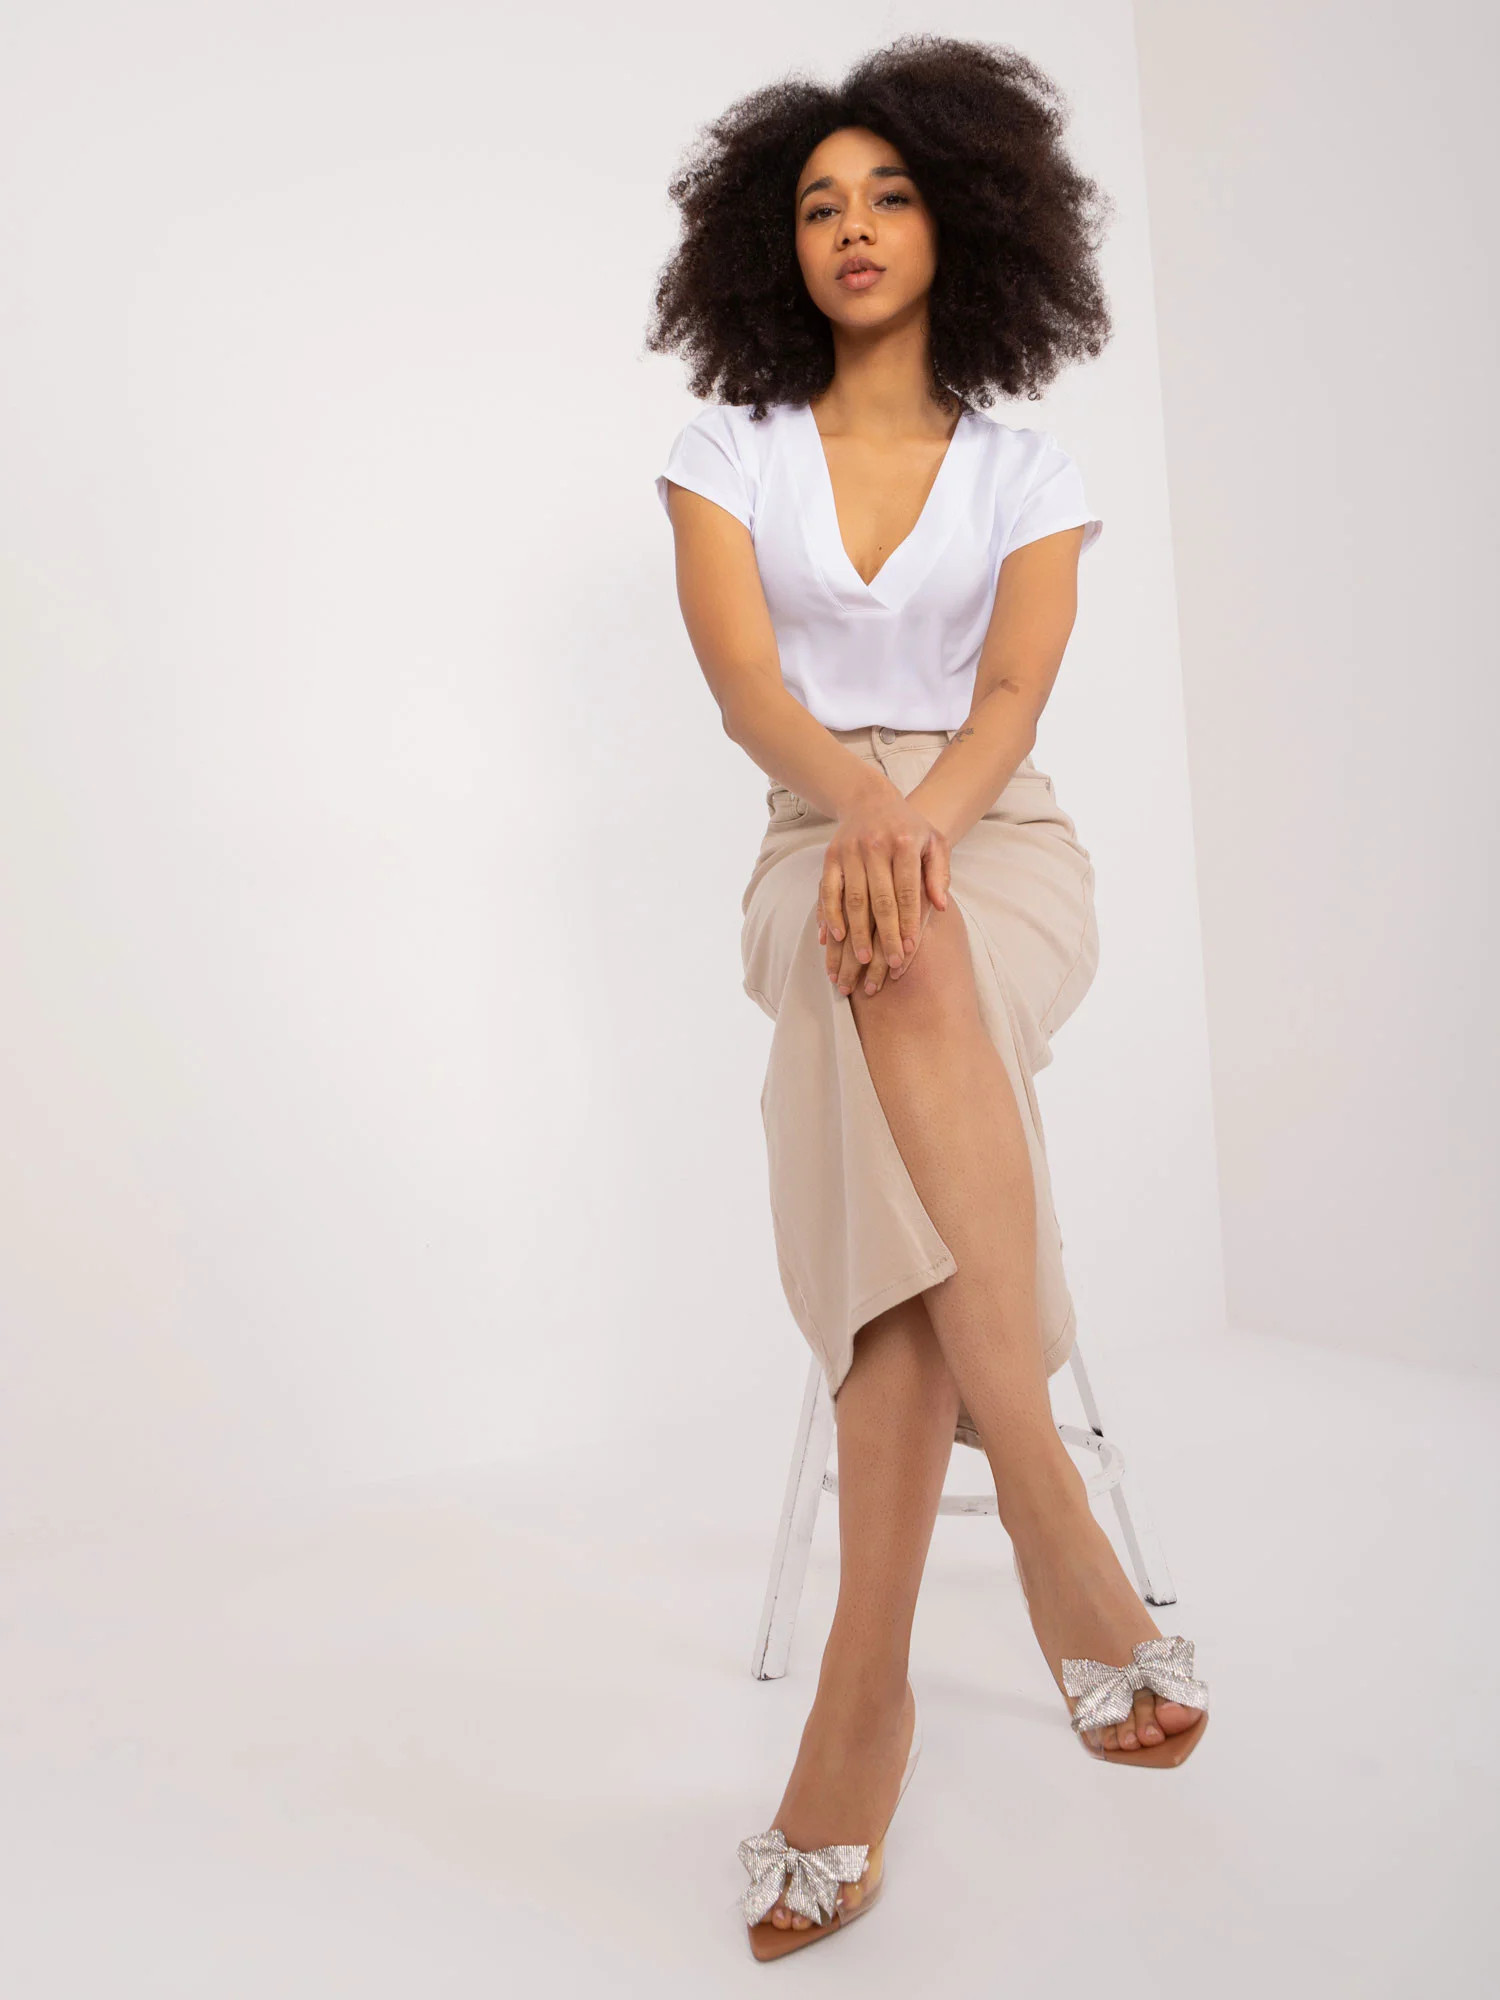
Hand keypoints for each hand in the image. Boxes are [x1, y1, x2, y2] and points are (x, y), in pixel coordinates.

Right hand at [816, 785, 951, 996]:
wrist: (870, 800)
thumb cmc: (909, 828)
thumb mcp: (933, 843)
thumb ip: (939, 873)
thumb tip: (940, 906)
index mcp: (905, 844)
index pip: (907, 891)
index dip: (908, 923)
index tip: (910, 949)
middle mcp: (876, 847)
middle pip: (881, 901)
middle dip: (885, 936)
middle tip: (889, 964)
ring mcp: (850, 852)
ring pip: (854, 900)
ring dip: (857, 933)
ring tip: (862, 960)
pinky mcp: (831, 857)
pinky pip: (829, 891)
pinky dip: (830, 915)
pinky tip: (835, 937)